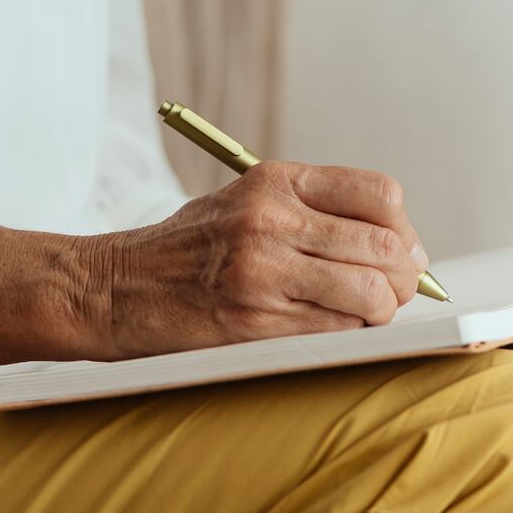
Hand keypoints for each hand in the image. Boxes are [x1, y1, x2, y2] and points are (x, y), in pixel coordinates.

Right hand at [0, 162, 427, 365]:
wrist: (107, 288)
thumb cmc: (184, 249)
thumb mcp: (244, 202)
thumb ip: (312, 212)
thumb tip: (395, 245)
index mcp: (275, 181)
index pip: (379, 195)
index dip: (402, 229)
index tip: (402, 250)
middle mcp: (271, 219)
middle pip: (384, 246)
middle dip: (404, 276)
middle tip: (398, 290)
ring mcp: (263, 271)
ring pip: (370, 292)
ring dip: (383, 308)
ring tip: (369, 311)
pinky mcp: (253, 320)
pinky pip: (336, 328)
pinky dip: (352, 331)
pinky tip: (338, 327)